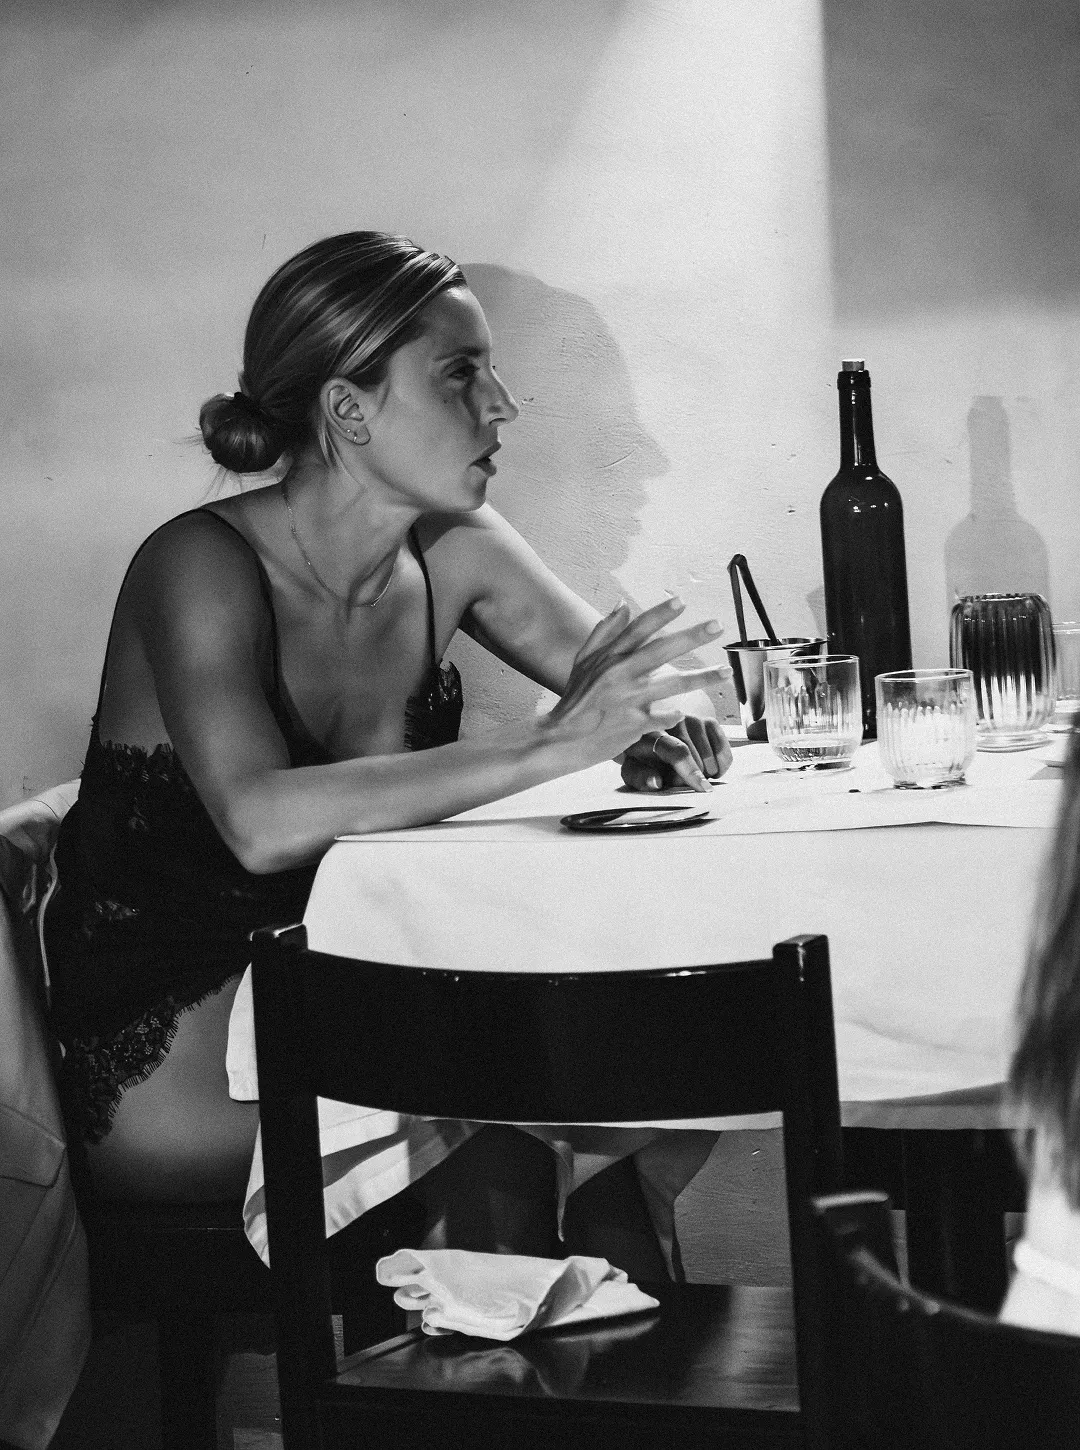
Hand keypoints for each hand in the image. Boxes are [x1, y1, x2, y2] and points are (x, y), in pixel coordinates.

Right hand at [543, 597, 728, 768]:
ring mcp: (628, 700)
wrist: (561, 739)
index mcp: (608, 658)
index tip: (681, 601)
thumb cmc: (575, 699)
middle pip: (660, 650)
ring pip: (671, 685)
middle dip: (691, 637)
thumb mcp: (583, 661)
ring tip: (725, 671)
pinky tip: (684, 713)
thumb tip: (623, 603)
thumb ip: (604, 631)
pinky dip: (675, 715)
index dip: (659, 614)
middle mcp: (619, 675)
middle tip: (717, 625)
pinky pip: (664, 718)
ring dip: (701, 677)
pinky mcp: (634, 725)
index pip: (637, 630)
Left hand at [620, 716, 732, 792]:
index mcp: (652, 732)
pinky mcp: (710, 721)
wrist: (658, 728)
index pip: (678, 751)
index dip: (691, 771)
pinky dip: (721, 766)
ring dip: (706, 773)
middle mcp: (674, 721)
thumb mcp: (634, 766)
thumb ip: (640, 777)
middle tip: (683, 782)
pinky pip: (723, 752)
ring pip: (711, 758)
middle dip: (694, 778)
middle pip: (699, 759)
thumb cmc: (644, 754)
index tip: (701, 787)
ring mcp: (694, 719)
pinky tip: (708, 768)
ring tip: (692, 773)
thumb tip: (656, 783)